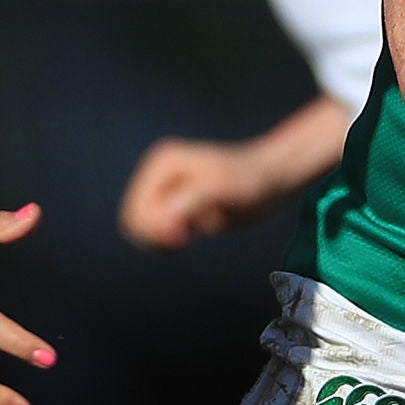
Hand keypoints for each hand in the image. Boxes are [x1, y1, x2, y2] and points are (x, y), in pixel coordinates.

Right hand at [118, 136, 279, 248]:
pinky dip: (172, 241)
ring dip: (167, 240)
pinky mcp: (172, 205)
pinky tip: (196, 233)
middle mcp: (156, 174)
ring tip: (196, 231)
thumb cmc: (250, 181)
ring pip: (142, 230)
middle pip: (133, 221)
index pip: (137, 210)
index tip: (185, 236)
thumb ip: (187, 204)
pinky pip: (156, 233)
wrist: (271, 180)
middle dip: (160, 236)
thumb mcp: (221, 190)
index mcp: (162, 163)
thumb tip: (161, 223)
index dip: (155, 231)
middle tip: (190, 235)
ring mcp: (162, 189)